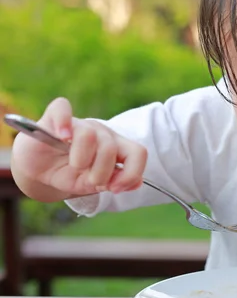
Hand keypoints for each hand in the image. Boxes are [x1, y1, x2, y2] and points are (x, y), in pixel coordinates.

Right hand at [11, 97, 147, 196]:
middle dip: (101, 172)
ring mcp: (80, 123)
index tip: (113, 189)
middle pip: (112, 147)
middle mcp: (101, 132)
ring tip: (74, 165)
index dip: (130, 173)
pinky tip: (63, 137)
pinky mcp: (54, 116)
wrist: (38, 169)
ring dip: (81, 160)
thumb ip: (113, 182)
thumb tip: (137, 182)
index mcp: (115, 147)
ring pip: (90, 136)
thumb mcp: (90, 184)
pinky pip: (62, 109)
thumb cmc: (67, 173)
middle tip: (89, 181)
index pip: (138, 153)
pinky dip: (63, 123)